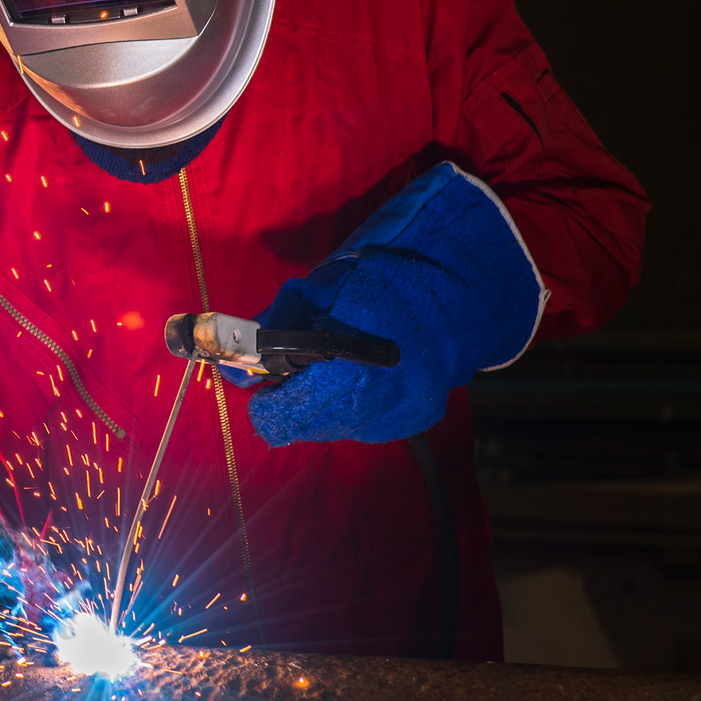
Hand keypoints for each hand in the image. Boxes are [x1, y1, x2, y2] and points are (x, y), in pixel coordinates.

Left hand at [240, 163, 542, 445]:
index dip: (266, 401)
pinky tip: (369, 370)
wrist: (465, 276)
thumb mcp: (317, 289)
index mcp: (347, 374)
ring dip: (327, 402)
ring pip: (339, 426)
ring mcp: (402, 415)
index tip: (265, 383)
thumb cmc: (384, 274)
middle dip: (296, 400)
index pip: (281, 418)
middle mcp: (376, 406)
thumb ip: (274, 330)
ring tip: (340, 361)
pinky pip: (371, 421)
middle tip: (301, 365)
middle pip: (309, 426)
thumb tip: (234, 366)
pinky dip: (360, 402)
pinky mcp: (420, 415)